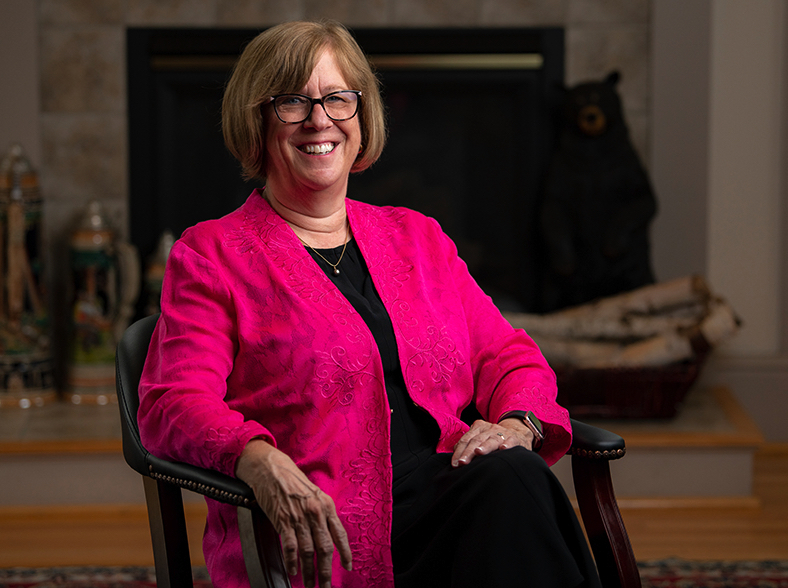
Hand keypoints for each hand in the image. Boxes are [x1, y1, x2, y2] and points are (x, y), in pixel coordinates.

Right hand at [235, 440, 351, 587]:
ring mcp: (299, 517)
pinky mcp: (283, 520)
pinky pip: (291, 546)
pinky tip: (293, 571)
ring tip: (310, 584)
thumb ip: (322, 513)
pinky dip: (292, 562)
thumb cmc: (292, 481)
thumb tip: (328, 534)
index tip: (348, 567)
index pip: (340, 534)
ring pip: (308, 551)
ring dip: (309, 572)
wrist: (272, 468)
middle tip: (326, 586)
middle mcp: (315, 512)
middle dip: (326, 571)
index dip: (345, 553)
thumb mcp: (314, 494)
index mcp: (326, 505)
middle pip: (324, 548)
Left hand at [451, 418, 534, 467]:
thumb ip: (468, 445)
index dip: (459, 451)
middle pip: (476, 440)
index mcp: (478, 427)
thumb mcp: (480, 439)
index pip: (466, 440)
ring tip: (478, 452)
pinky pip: (511, 441)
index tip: (455, 464)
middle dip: (468, 452)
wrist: (517, 433)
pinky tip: (504, 448)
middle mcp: (489, 428)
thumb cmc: (493, 440)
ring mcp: (502, 433)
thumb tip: (455, 457)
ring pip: (491, 440)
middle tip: (462, 462)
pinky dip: (507, 444)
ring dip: (485, 446)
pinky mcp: (514, 438)